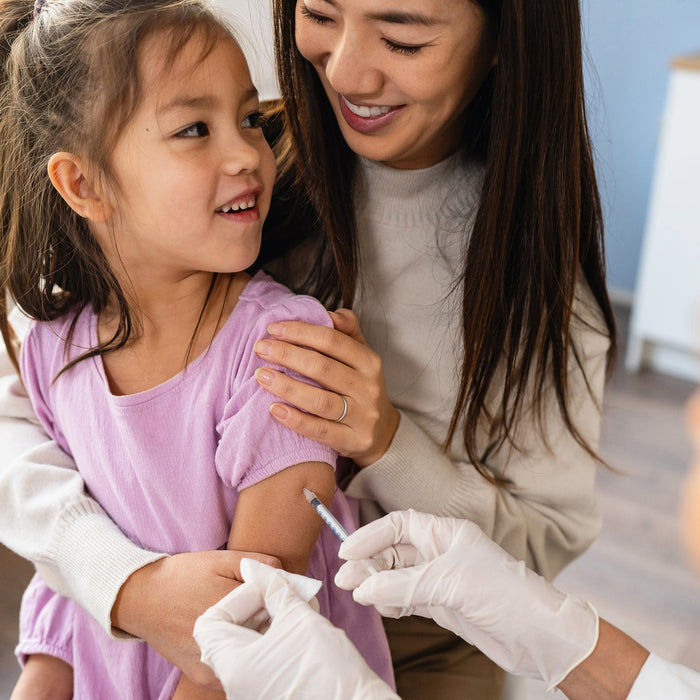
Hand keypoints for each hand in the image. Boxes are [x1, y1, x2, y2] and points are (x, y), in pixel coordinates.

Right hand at [111, 550, 280, 688]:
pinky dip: (247, 655)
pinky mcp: (206, 676)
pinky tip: (242, 638)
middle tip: (276, 609)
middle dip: (278, 623)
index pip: (278, 610)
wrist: (141, 599)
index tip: (291, 594)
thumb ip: (257, 563)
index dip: (288, 602)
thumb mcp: (221, 558)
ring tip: (256, 621)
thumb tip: (288, 575)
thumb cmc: (183, 575)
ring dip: (263, 641)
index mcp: (231, 609)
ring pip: (257, 656)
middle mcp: (222, 642)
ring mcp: (214, 664)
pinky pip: (239, 669)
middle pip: (270, 637)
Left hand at [193, 559, 398, 699]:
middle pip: (230, 632)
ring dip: (269, 619)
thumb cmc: (324, 667)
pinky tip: (301, 624)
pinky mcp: (269, 692)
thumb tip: (259, 570)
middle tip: (282, 590)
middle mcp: (234, 683)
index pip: (211, 622)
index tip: (264, 586)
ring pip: (248, 645)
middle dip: (257, 605)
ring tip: (297, 604)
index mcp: (231, 666)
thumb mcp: (298, 616)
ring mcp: (251, 690)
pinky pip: (262, 659)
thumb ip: (274, 588)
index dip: (236, 597)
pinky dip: (276, 637)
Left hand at [253, 309, 398, 465]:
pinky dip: (295, 419)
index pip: (332, 340)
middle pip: (322, 368)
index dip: (300, 332)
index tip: (273, 329)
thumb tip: (329, 313)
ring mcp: (362, 416)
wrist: (382, 433)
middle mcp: (368, 388)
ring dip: (286, 386)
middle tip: (260, 348)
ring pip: (319, 400)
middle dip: (287, 355)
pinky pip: (319, 430)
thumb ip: (347, 332)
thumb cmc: (360, 388)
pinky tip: (274, 409)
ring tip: (261, 375)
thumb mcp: (361, 357)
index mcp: (369, 362)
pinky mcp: (353, 440)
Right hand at [335, 510, 598, 690]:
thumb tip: (363, 587)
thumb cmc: (504, 594)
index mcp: (446, 533)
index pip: (399, 525)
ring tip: (356, 593)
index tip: (347, 551)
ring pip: (397, 576)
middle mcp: (441, 552)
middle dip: (369, 563)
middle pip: (393, 551)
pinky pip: (406, 598)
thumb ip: (404, 584)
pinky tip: (381, 606)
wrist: (539, 636)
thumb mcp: (450, 582)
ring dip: (376, 584)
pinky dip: (390, 601)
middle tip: (345, 579)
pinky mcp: (441, 604)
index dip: (371, 535)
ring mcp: (440, 579)